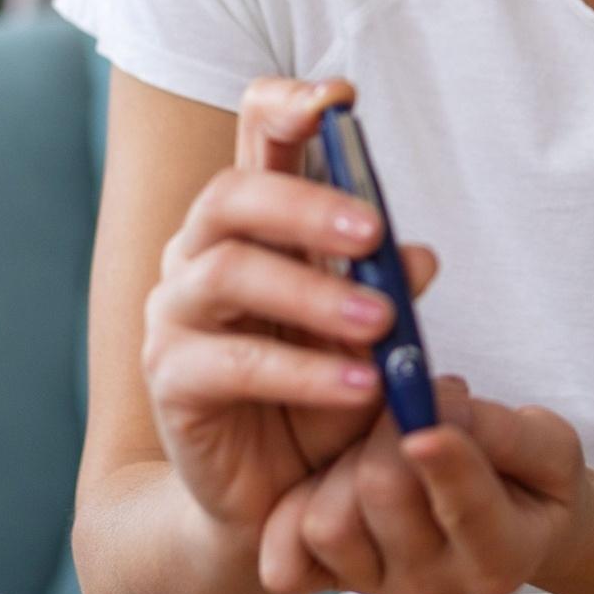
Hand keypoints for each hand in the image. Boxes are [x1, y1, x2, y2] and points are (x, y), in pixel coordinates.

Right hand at [140, 74, 442, 543]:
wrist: (277, 494)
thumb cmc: (327, 392)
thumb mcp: (373, 334)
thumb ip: (389, 286)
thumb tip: (421, 255)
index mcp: (254, 222)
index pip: (253, 138)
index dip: (286, 106)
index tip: (340, 98)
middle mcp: (202, 253)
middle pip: (232, 194)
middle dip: (306, 203)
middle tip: (376, 231)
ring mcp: (177, 314)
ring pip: (228, 270)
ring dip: (313, 291)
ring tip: (381, 321)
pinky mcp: (172, 380)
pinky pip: (232, 363)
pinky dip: (302, 370)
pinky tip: (360, 383)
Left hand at [255, 373, 590, 593]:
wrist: (508, 520)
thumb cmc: (530, 476)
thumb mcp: (549, 445)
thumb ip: (503, 429)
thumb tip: (438, 404)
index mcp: (500, 556)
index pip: (467, 511)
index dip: (446, 463)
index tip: (427, 424)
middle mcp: (434, 584)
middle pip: (384, 494)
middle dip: (391, 426)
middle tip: (412, 393)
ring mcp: (377, 586)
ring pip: (328, 522)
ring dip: (345, 460)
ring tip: (378, 439)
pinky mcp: (330, 581)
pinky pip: (285, 552)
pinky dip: (297, 505)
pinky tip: (332, 474)